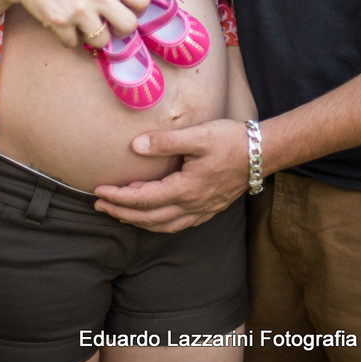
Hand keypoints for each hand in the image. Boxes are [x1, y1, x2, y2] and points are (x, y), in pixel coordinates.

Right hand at [2, 0, 149, 47]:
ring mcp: (78, 10)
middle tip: (109, 25)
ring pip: (102, 41)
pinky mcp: (59, 23)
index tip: (126, 10)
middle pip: (129, 26)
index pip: (142, 0)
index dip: (137, 10)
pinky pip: (74, 43)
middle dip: (120, 30)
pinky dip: (69, 37)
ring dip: (93, 37)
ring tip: (83, 24)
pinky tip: (64, 23)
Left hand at [93, 118, 249, 231]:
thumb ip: (165, 142)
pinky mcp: (209, 209)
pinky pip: (177, 225)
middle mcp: (192, 206)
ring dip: (137, 221)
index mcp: (185, 189)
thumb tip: (135, 146)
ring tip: (119, 213)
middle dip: (121, 212)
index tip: (98, 191)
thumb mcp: (198, 135)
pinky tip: (153, 218)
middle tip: (99, 205)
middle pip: (148, 218)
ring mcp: (201, 211)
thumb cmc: (231, 140)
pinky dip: (158, 224)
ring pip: (162, 226)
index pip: (143, 199)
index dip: (118, 197)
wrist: (263, 153)